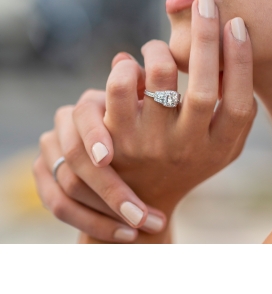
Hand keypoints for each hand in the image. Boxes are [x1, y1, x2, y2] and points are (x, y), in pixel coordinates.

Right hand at [34, 100, 167, 242]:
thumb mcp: (157, 116)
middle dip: (111, 190)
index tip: (109, 158)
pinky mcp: (44, 175)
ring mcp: (51, 148)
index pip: (84, 114)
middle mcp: (66, 121)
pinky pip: (59, 206)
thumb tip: (166, 98)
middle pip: (75, 156)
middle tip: (143, 215)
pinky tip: (124, 233)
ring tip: (143, 226)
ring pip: (67, 185)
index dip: (94, 135)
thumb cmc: (154, 132)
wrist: (142, 158)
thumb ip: (158, 104)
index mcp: (93, 101)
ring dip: (105, 213)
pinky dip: (92, 223)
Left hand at [35, 0, 255, 242]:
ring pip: (159, 77)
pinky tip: (132, 66)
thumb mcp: (223, 143)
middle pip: (203, 88)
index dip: (242, 61)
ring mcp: (150, 146)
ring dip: (159, 49)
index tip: (236, 23)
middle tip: (205, 1)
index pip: (240, 103)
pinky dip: (127, 65)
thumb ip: (239, 106)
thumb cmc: (191, 157)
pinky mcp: (115, 140)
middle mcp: (188, 148)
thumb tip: (235, 43)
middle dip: (207, 38)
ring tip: (158, 47)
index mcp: (219, 147)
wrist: (140, 199)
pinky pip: (119, 86)